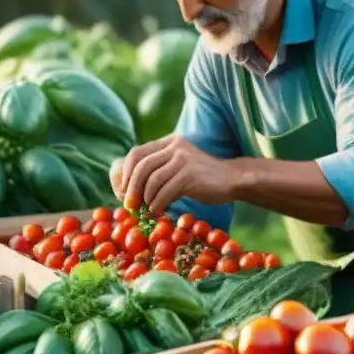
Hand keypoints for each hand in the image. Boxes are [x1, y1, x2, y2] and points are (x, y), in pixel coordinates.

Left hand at [110, 136, 238, 216]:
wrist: (231, 179)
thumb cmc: (201, 177)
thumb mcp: (177, 166)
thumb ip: (158, 169)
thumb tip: (128, 189)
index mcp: (168, 142)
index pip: (136, 153)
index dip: (125, 173)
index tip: (122, 191)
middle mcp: (174, 146)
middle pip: (141, 166)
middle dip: (131, 188)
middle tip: (130, 205)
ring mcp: (183, 159)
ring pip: (152, 180)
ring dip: (145, 199)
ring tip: (146, 210)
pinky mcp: (190, 175)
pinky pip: (165, 191)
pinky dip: (158, 204)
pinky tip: (159, 211)